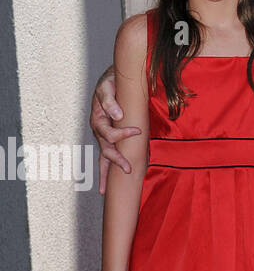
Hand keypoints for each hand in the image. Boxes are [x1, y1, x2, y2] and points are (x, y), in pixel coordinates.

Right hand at [91, 66, 141, 191]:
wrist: (113, 79)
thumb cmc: (111, 82)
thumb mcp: (107, 86)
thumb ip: (110, 100)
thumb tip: (118, 115)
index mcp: (98, 119)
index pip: (109, 133)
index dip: (122, 134)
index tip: (138, 131)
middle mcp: (99, 130)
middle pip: (105, 150)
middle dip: (116, 161)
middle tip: (128, 169)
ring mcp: (103, 136)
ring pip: (103, 157)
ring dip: (105, 174)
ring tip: (105, 191)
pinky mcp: (109, 138)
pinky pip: (107, 157)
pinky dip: (105, 172)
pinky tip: (105, 188)